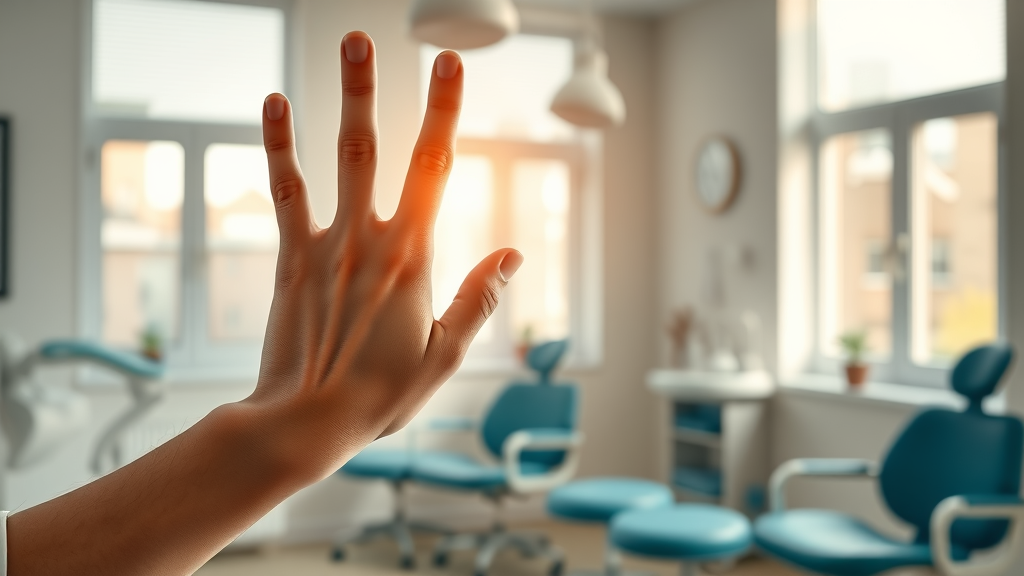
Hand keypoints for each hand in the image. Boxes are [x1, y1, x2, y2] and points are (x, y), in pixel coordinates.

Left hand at [244, 31, 523, 481]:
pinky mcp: (291, 259)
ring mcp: (327, 245)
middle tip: (372, 37)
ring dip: (341, 99)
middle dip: (380, 88)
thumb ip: (479, 299)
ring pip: (337, 158)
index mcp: (414, 259)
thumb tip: (513, 253)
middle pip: (381, 149)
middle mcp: (370, 240)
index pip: (436, 170)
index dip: (443, 112)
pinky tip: (274, 105)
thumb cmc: (380, 396)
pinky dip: (280, 148)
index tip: (450, 66)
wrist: (305, 422)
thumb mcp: (445, 355)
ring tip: (345, 47)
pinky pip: (286, 193)